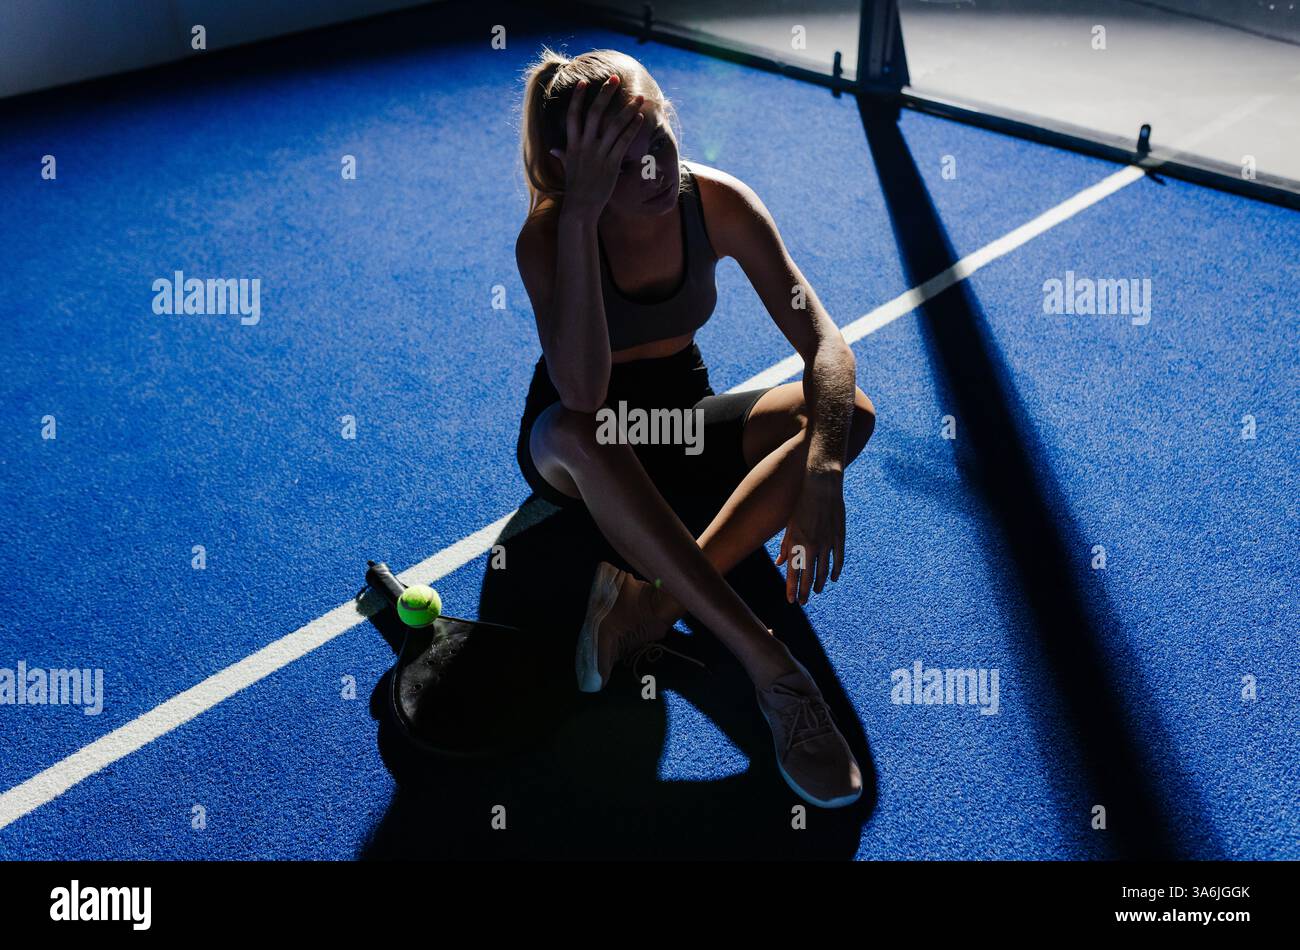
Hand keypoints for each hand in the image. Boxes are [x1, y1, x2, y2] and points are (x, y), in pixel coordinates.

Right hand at [550, 75, 644, 219]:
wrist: (580, 207)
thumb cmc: (575, 188)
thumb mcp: (567, 168)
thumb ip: (563, 155)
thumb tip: (554, 149)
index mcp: (572, 144)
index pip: (573, 115)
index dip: (578, 98)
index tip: (584, 82)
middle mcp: (585, 146)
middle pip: (594, 113)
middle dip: (605, 94)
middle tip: (615, 78)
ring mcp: (598, 154)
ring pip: (614, 125)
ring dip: (628, 109)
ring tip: (639, 98)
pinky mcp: (611, 163)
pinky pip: (624, 141)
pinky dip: (633, 128)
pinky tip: (640, 118)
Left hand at [775, 468, 845, 604]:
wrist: (821, 488)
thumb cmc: (801, 506)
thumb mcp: (789, 526)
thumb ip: (785, 547)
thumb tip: (780, 564)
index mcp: (796, 543)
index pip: (793, 573)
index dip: (792, 589)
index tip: (791, 600)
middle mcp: (812, 546)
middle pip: (808, 576)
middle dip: (804, 592)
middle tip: (802, 602)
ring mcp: (827, 542)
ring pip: (824, 571)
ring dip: (819, 583)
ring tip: (816, 591)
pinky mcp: (839, 537)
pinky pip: (838, 560)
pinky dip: (835, 571)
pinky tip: (832, 578)